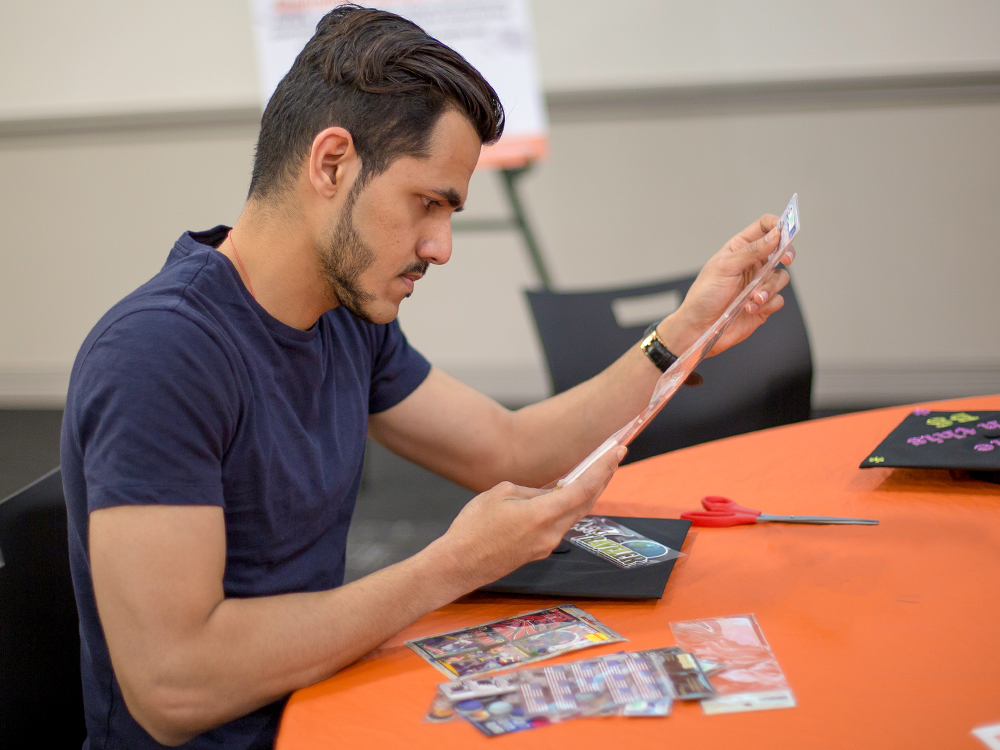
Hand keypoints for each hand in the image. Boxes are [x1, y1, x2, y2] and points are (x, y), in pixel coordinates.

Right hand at [435, 444, 626, 588]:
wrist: (459, 565)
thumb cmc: (473, 528)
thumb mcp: (500, 493)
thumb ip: (531, 491)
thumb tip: (546, 493)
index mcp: (543, 515)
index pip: (584, 488)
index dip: (604, 468)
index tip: (617, 451)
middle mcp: (552, 532)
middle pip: (587, 502)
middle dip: (603, 477)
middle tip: (614, 456)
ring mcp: (546, 544)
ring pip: (575, 514)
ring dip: (587, 492)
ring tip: (595, 471)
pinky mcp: (539, 550)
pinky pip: (560, 523)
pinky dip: (569, 506)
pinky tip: (566, 494)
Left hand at [659, 214, 794, 356]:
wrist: (700, 327)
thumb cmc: (704, 295)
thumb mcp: (725, 267)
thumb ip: (752, 250)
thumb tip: (775, 234)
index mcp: (740, 249)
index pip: (764, 228)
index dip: (777, 225)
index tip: (786, 231)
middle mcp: (752, 264)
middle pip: (780, 250)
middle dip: (786, 254)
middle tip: (786, 259)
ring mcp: (758, 284)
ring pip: (781, 278)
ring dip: (769, 288)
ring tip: (753, 298)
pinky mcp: (763, 304)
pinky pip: (778, 299)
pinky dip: (766, 304)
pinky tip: (748, 309)